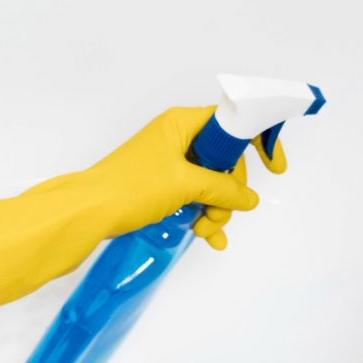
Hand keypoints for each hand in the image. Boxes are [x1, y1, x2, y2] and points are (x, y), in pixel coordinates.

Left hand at [0, 106, 280, 319]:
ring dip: (216, 209)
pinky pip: (195, 197)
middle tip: (222, 213)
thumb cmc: (132, 187)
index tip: (276, 167)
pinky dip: (204, 215)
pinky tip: (210, 239)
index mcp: (183, 123)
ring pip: (211, 183)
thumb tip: (250, 199)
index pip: (234, 122)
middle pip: (225, 161)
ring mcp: (169, 163)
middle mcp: (178, 138)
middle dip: (229, 192)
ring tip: (208, 231)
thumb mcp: (186, 184)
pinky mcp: (161, 186)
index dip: (258, 142)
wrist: (86, 213)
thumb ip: (225, 189)